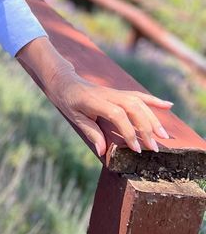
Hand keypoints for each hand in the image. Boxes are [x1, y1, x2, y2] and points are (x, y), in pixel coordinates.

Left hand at [44, 66, 172, 156]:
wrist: (65, 81)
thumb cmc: (68, 101)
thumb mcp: (74, 117)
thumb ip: (90, 131)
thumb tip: (103, 151)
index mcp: (95, 100)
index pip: (117, 114)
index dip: (128, 131)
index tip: (136, 149)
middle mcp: (108, 94)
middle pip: (133, 107)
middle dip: (146, 127)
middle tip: (153, 147)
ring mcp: (116, 92)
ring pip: (139, 102)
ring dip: (153, 118)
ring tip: (163, 136)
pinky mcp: (120, 92)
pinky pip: (139, 95)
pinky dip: (154, 100)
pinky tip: (168, 106)